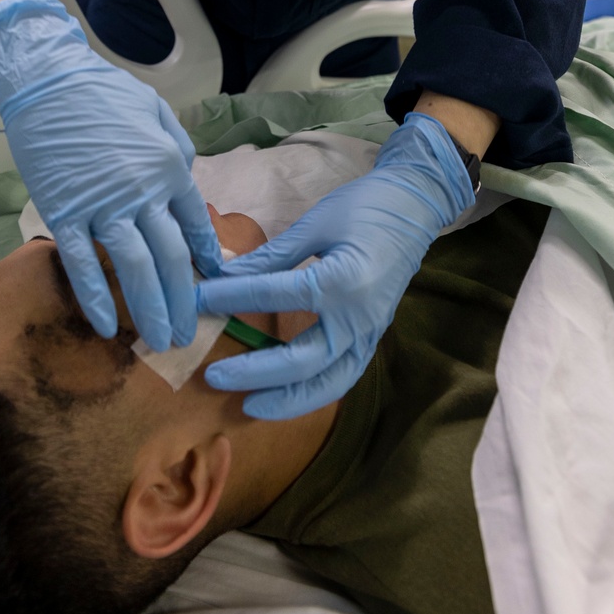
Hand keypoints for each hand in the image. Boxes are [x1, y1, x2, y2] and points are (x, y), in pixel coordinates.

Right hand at [0, 0, 220, 350]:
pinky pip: (82, 264)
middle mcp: (143, 192)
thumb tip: (184, 177)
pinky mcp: (64, 214)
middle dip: (182, 301)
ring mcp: (103, 206)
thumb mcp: (156, 110)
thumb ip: (176, 146)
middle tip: (188, 335)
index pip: (195, 224)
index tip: (214, 283)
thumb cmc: (103, 90)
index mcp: (170, 166)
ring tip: (160, 342)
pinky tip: (108, 327)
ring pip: (135, 268)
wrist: (48, 82)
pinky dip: (96, 298)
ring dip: (151, 309)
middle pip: (170, 257)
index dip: (206, 257)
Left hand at [194, 112, 474, 418]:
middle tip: (214, 377)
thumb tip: (223, 273)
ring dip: (288, 400)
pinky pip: (343, 376)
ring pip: (328, 383)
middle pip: (303, 361)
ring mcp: (369, 333)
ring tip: (249, 406)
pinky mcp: (373, 338)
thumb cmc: (364, 207)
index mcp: (341, 280)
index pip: (275, 296)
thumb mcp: (314, 223)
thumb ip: (271, 256)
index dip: (231, 298)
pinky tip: (285, 396)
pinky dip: (314, 392)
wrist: (415, 208)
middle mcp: (358, 317)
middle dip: (256, 373)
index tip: (197, 302)